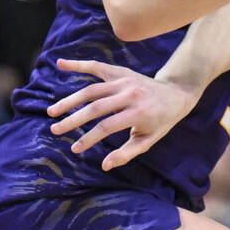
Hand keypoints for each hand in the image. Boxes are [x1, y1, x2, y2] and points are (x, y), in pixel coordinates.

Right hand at [47, 59, 201, 170]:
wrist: (176, 94)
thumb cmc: (160, 121)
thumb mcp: (149, 140)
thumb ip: (127, 153)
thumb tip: (104, 165)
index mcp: (139, 112)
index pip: (107, 126)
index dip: (89, 139)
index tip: (75, 149)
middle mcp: (130, 94)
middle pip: (95, 107)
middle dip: (73, 120)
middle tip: (55, 130)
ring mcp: (125, 81)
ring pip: (92, 90)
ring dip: (70, 100)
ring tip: (53, 112)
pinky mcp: (121, 72)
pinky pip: (97, 67)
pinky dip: (78, 64)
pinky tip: (60, 63)